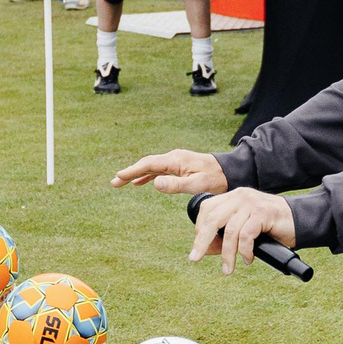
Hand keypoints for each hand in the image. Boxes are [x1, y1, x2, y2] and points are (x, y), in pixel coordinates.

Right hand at [112, 149, 227, 195]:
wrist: (228, 171)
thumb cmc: (215, 179)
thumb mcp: (196, 185)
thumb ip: (175, 185)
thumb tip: (154, 183)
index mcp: (175, 160)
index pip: (149, 164)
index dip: (132, 171)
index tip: (119, 176)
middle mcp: (173, 158)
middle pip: (146, 164)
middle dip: (129, 172)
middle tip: (113, 182)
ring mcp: (175, 161)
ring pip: (150, 167)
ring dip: (136, 174)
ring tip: (120, 182)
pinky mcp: (178, 166)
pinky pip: (158, 169)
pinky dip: (147, 175)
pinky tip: (139, 182)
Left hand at [187, 187, 296, 275]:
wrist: (300, 220)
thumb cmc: (271, 227)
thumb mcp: (245, 230)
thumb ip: (225, 236)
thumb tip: (204, 249)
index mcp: (233, 197)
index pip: (207, 209)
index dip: (199, 229)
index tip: (200, 248)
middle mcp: (240, 196)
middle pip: (212, 219)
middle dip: (201, 241)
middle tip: (194, 259)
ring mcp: (252, 203)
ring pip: (229, 231)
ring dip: (227, 254)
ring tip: (228, 269)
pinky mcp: (264, 213)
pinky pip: (246, 235)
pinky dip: (244, 251)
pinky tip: (248, 259)